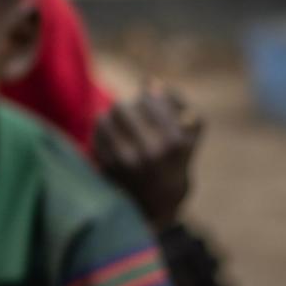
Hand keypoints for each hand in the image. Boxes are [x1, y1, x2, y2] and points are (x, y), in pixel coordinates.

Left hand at [92, 83, 201, 227]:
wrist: (158, 204)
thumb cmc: (175, 163)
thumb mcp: (189, 136)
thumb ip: (176, 105)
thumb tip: (150, 81)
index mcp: (173, 142)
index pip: (150, 100)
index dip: (148, 96)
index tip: (149, 101)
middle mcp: (150, 152)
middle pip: (122, 107)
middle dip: (127, 107)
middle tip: (130, 113)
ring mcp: (126, 161)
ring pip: (104, 118)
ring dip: (110, 118)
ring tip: (118, 124)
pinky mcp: (108, 168)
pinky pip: (95, 135)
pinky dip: (101, 132)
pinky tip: (110, 137)